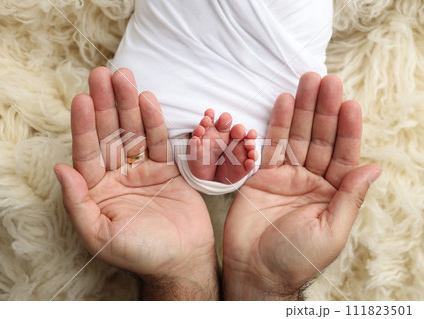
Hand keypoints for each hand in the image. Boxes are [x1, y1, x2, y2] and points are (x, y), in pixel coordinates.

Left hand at [54, 67, 217, 299]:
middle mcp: (118, 175)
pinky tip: (148, 100)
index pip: (87, 152)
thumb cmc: (139, 254)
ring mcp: (143, 170)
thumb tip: (60, 168)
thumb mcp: (100, 235)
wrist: (181, 262)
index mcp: (97, 190)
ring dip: (129, 105)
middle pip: (110, 134)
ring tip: (124, 77)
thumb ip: (77, 202)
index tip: (82, 99)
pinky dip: (155, 122)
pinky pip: (160, 142)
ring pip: (134, 132)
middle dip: (106, 104)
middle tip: (103, 74)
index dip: (84, 125)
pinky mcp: (168, 170)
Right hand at [222, 73, 381, 299]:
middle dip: (325, 109)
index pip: (344, 154)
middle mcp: (311, 179)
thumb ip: (350, 197)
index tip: (350, 103)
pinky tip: (284, 101)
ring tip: (307, 81)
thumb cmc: (296, 258)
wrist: (254, 270)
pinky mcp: (261, 175)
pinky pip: (271, 145)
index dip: (347, 129)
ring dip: (303, 109)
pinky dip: (278, 124)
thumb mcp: (331, 231)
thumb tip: (374, 167)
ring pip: (298, 136)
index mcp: (332, 193)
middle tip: (327, 80)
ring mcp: (286, 175)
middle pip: (321, 138)